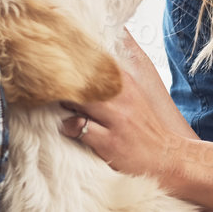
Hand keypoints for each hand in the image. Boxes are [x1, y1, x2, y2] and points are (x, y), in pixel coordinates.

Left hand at [60, 31, 197, 183]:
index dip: (72, 57)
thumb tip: (84, 62)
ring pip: (78, 100)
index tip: (54, 55)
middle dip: (62, 79)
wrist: (168, 156)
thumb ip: (111, 80)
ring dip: (63, 102)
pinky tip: (67, 128)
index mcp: (125, 83)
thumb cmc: (144, 126)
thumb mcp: (132, 95)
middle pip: (82, 78)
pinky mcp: (111, 141)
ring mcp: (117, 119)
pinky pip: (79, 128)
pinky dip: (67, 127)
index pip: (94, 61)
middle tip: (44, 80)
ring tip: (54, 103)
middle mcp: (122, 97)